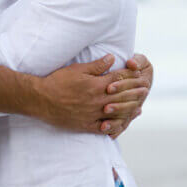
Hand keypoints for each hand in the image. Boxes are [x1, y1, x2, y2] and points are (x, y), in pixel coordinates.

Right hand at [32, 54, 151, 135]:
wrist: (40, 99)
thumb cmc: (58, 81)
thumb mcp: (77, 69)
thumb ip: (97, 65)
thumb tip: (112, 58)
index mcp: (96, 85)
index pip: (119, 80)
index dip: (131, 77)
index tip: (140, 75)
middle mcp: (97, 101)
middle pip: (121, 97)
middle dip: (135, 93)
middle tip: (146, 91)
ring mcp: (92, 115)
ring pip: (115, 113)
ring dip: (129, 110)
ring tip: (139, 108)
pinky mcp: (85, 125)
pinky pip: (103, 128)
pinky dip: (114, 126)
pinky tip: (121, 125)